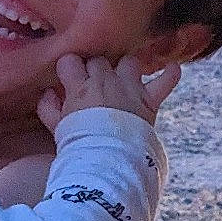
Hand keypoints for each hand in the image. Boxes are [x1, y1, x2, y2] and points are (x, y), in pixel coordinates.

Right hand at [37, 53, 180, 133]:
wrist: (108, 160)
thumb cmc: (79, 144)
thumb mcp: (57, 127)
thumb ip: (48, 107)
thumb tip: (47, 92)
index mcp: (80, 87)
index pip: (70, 61)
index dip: (69, 68)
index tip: (68, 77)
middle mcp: (105, 81)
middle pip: (99, 61)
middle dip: (96, 69)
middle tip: (94, 85)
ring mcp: (129, 88)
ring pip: (129, 62)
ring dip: (126, 68)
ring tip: (124, 79)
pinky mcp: (149, 101)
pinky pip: (165, 81)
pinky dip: (170, 75)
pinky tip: (174, 68)